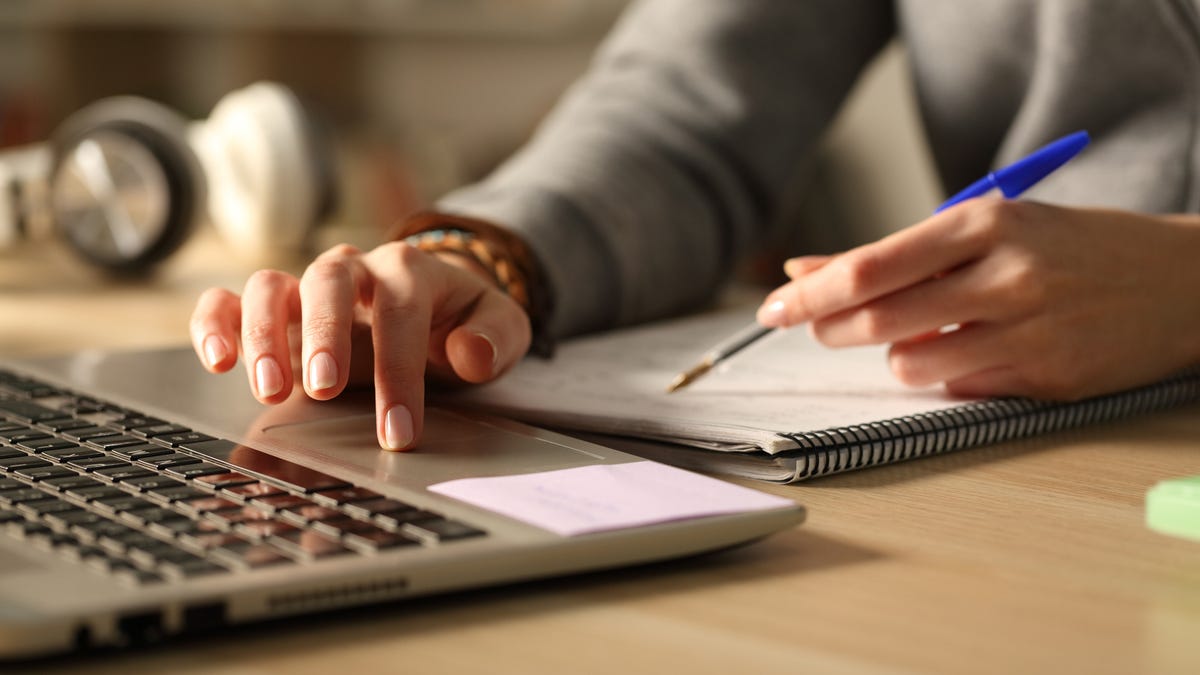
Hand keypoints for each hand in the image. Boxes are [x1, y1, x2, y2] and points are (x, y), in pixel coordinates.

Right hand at [189, 241, 532, 449]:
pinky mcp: (276, 309)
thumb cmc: (463, 322)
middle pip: (328, 282)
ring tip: (268, 388)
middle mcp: (353, 270)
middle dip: (324, 334)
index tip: (397, 430)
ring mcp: (308, 287)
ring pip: (271, 285)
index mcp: (410, 270)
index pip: (400, 310)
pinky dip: (215, 323)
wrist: (436, 307)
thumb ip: (495, 337)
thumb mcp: (500, 326)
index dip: (399, 370)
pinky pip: (230, 301)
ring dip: (264, 333)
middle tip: (324, 389)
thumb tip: (468, 354)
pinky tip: (218, 361)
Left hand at [756, 199, 1199, 399]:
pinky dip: (946, 374)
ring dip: (896, 356)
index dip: (810, 293)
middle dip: (830, 329)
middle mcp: (1005, 276)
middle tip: (819, 327)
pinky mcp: (1045, 380)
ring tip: (921, 334)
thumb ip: (894, 252)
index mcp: (984, 224)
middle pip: (878, 319)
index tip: (772, 307)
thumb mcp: (985, 226)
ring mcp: (1029, 332)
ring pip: (910, 365)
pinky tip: (972, 351)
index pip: (870, 266)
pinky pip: (957, 388)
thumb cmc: (1066, 246)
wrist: (1177, 281)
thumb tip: (804, 269)